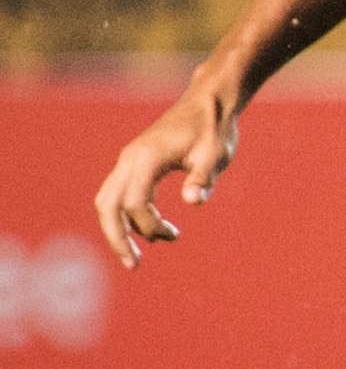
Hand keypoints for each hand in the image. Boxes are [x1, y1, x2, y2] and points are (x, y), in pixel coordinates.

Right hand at [94, 81, 236, 267]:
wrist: (209, 103)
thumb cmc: (214, 129)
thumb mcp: (216, 154)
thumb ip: (204, 178)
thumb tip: (194, 202)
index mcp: (146, 159)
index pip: (135, 203)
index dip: (149, 226)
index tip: (175, 235)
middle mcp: (130, 160)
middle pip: (107, 205)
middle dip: (116, 237)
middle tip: (134, 265)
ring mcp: (129, 161)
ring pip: (109, 201)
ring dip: (121, 229)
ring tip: (140, 254)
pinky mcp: (135, 164)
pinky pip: (120, 194)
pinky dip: (128, 215)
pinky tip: (151, 229)